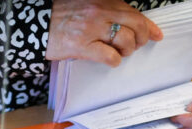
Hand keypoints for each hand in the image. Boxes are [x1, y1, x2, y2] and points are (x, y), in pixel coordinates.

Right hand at [47, 0, 162, 67]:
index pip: (134, 12)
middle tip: (134, 46)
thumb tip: (130, 25)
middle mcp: (99, 11)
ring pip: (126, 41)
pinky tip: (108, 58)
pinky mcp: (83, 45)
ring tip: (118, 52)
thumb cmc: (60, 16)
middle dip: (140, 39)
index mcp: (102, 0)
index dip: (148, 26)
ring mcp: (91, 28)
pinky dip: (114, 60)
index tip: (156, 34)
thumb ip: (107, 11)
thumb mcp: (86, 5)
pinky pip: (110, 56)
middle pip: (135, 25)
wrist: (35, 24)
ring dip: (126, 50)